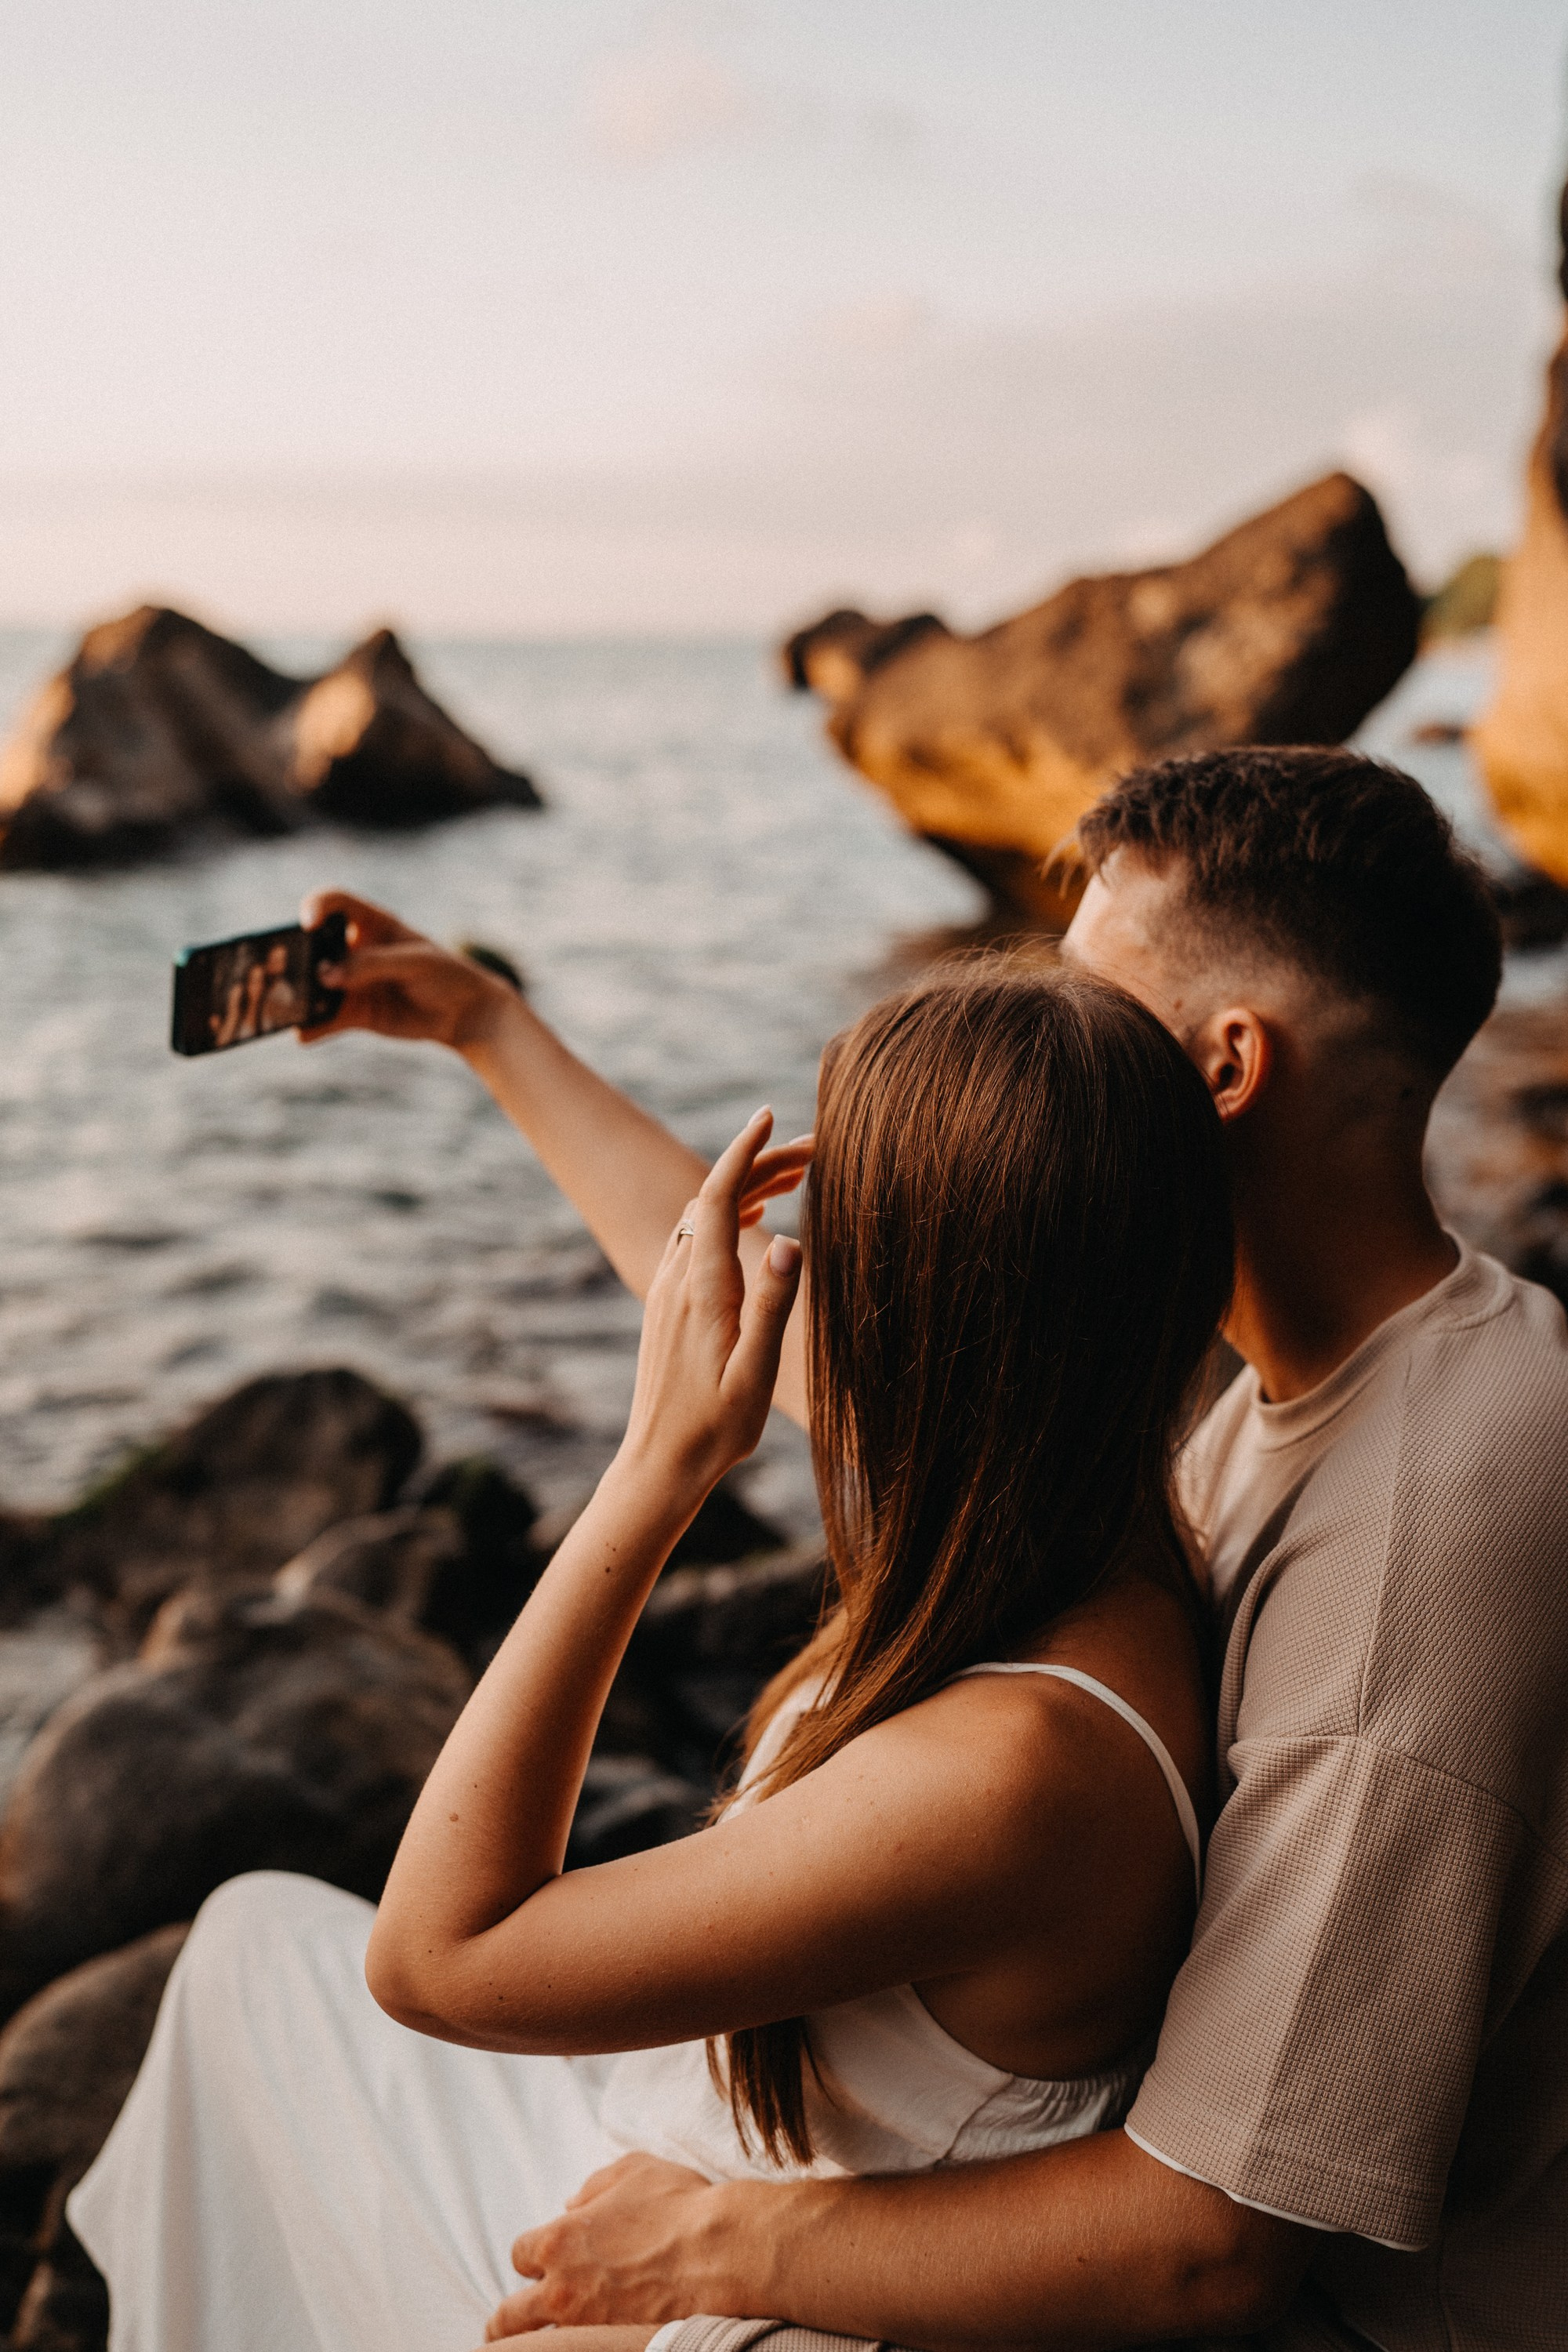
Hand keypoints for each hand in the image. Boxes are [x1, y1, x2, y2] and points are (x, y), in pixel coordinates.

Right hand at [297, 889, 516, 1051]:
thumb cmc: (445, 974)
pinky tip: (303, 1034)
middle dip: (297, 956)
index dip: (317, 907)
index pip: (335, 903)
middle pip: (314, 946)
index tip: (308, 923)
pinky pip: (326, 1019)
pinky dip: (312, 1027)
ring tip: (286, 1006)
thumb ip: (371, 965)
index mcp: (371, 924)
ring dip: (300, 995)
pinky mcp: (354, 1013)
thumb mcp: (415, 962)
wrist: (465, 1014)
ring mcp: (351, 983)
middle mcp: (354, 951)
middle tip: (284, 969)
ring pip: (315, 986)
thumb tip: (326, 976)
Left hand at [486, 2154, 726, 2335]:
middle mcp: (561, 2290)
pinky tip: (585, 2348)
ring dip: (538, 2343)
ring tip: (536, 2348)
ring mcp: (585, 2327)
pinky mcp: (612, 2348)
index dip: (532, 2257)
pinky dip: (580, 2350)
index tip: (543, 2262)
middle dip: (508, 2321)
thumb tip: (573, 2203)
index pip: (520, 2256)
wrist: (720, 2252)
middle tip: (511, 2325)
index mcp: (558, 2241)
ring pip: (539, 2347)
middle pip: (510, 2318)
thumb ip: (594, 2186)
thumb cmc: (679, 2205)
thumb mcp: (633, 2171)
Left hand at [619, 1110, 805, 1492]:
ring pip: (702, 1216)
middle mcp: (677, 1279)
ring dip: (746, 1188)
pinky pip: (694, 1240)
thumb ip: (773, 1306)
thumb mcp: (754, 1373)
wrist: (659, 1465)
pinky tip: (754, 1223)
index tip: (769, 1115)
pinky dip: (726, 1214)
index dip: (744, 1151)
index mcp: (703, 1288)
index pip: (717, 1196)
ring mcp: (667, 1292)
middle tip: (814, 1149)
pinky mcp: (667, 1307)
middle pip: (712, 1197)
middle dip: (759, 1162)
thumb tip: (792, 1240)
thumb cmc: (715, 1428)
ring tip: (797, 1177)